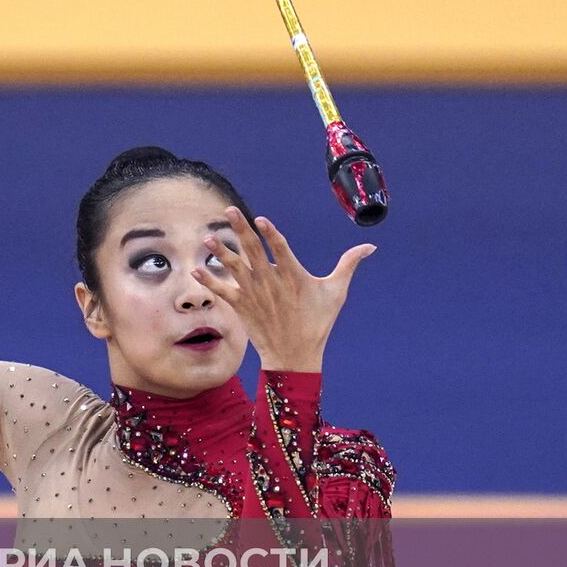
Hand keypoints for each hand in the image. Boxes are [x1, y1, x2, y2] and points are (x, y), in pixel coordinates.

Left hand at [191, 206, 376, 371]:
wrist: (295, 356)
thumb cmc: (318, 322)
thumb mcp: (336, 292)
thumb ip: (349, 264)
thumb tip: (371, 246)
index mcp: (294, 277)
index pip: (281, 250)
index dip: (270, 234)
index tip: (260, 219)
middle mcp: (272, 283)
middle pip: (254, 251)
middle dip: (241, 230)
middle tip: (229, 210)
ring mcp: (255, 295)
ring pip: (235, 268)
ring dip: (221, 252)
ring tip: (208, 237)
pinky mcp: (242, 306)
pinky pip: (223, 291)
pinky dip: (209, 281)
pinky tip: (195, 269)